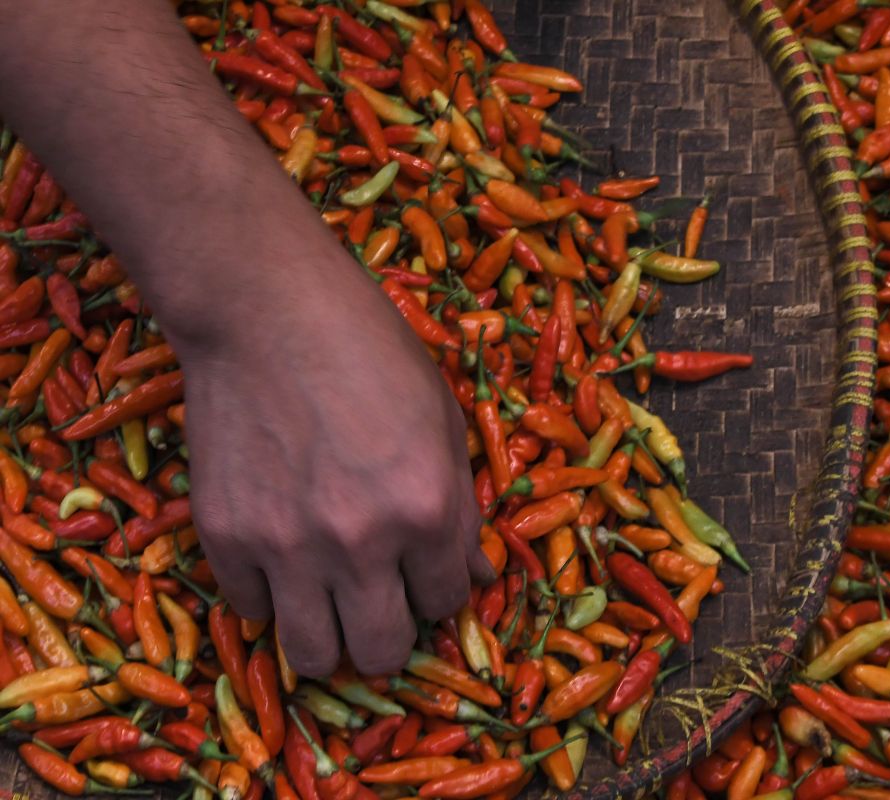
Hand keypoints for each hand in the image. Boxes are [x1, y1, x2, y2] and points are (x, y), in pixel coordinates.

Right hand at [178, 239, 492, 677]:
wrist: (266, 308)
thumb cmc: (370, 350)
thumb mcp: (444, 420)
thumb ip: (463, 508)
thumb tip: (476, 579)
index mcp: (429, 507)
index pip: (447, 604)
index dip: (439, 592)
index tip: (423, 573)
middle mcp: (363, 541)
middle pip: (382, 652)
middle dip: (390, 635)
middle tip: (380, 605)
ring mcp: (287, 545)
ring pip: (313, 657)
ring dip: (328, 637)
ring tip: (329, 601)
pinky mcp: (225, 536)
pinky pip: (251, 613)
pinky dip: (270, 596)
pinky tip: (281, 557)